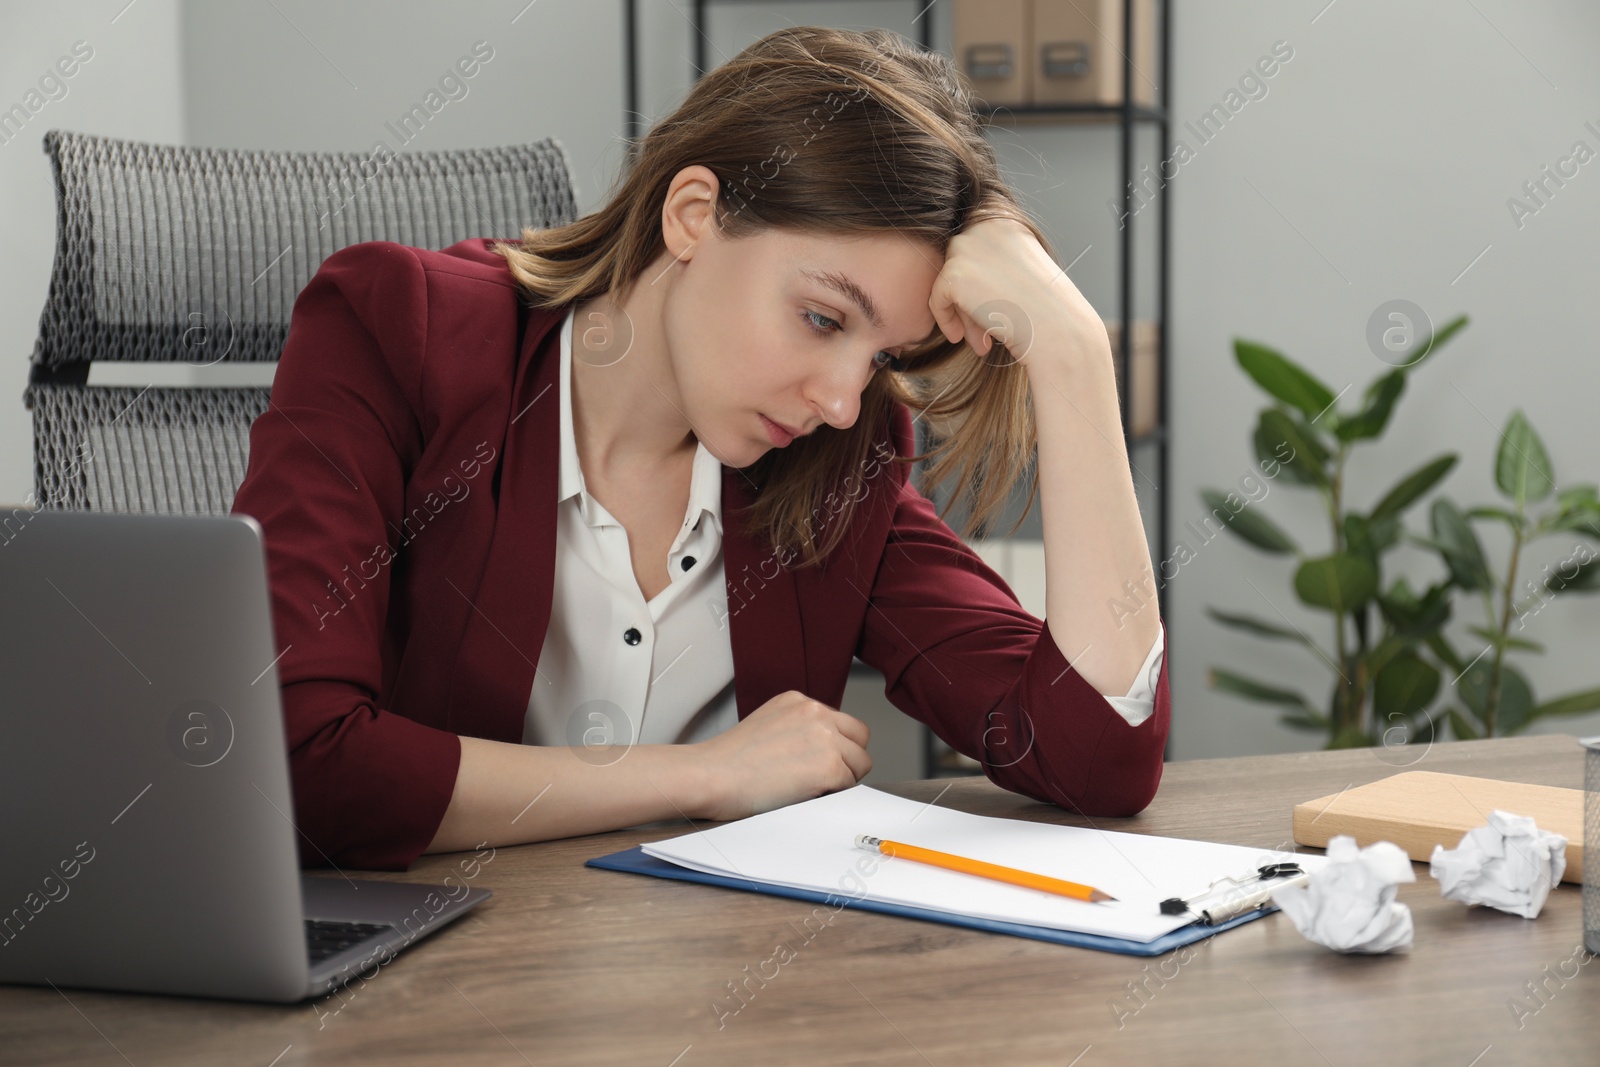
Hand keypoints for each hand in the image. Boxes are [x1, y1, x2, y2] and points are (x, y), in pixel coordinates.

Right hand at [690, 691, 870, 820]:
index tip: (820, 761)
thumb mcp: (766, 725)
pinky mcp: (830, 765)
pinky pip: (850, 784)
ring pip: (860, 762)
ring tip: (807, 787)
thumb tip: (820, 750)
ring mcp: (825, 737)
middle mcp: (815, 711)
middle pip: (859, 737)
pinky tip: (805, 794)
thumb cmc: (728, 761)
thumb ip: (797, 728)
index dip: (836, 746)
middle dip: (847, 759)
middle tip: (822, 778)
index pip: (840, 722)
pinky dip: (834, 794)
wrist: (711, 776)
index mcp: (798, 701)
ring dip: (842, 778)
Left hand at [926, 213, 1109, 370]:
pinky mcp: (954, 273)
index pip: (974, 249)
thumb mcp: (1020, 270)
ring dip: (964, 312)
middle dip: (970, 300)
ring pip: (950, 282)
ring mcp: (967, 247)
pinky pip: (936, 299)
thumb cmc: (1046, 307)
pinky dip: (945, 320)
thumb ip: (991, 264)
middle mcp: (983, 224)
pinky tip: (960, 337)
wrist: (1055, 328)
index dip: (980, 283)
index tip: (991, 308)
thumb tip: (958, 278)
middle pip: (959, 264)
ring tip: (983, 338)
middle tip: (986, 330)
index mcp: (1004, 218)